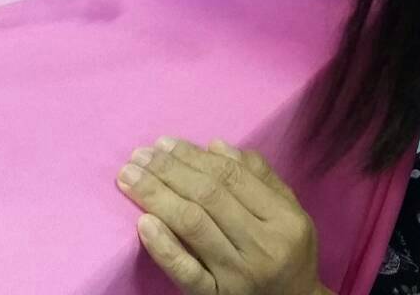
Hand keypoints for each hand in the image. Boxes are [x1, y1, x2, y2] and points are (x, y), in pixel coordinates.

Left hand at [116, 137, 332, 294]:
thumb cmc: (287, 255)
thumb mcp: (289, 213)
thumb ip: (260, 177)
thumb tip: (216, 145)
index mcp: (284, 219)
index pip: (232, 177)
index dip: (194, 156)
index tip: (164, 144)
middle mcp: (263, 246)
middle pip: (209, 196)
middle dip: (169, 170)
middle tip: (138, 156)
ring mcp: (239, 275)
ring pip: (193, 225)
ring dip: (156, 196)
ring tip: (130, 177)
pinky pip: (186, 271)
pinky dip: (163, 246)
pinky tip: (143, 222)